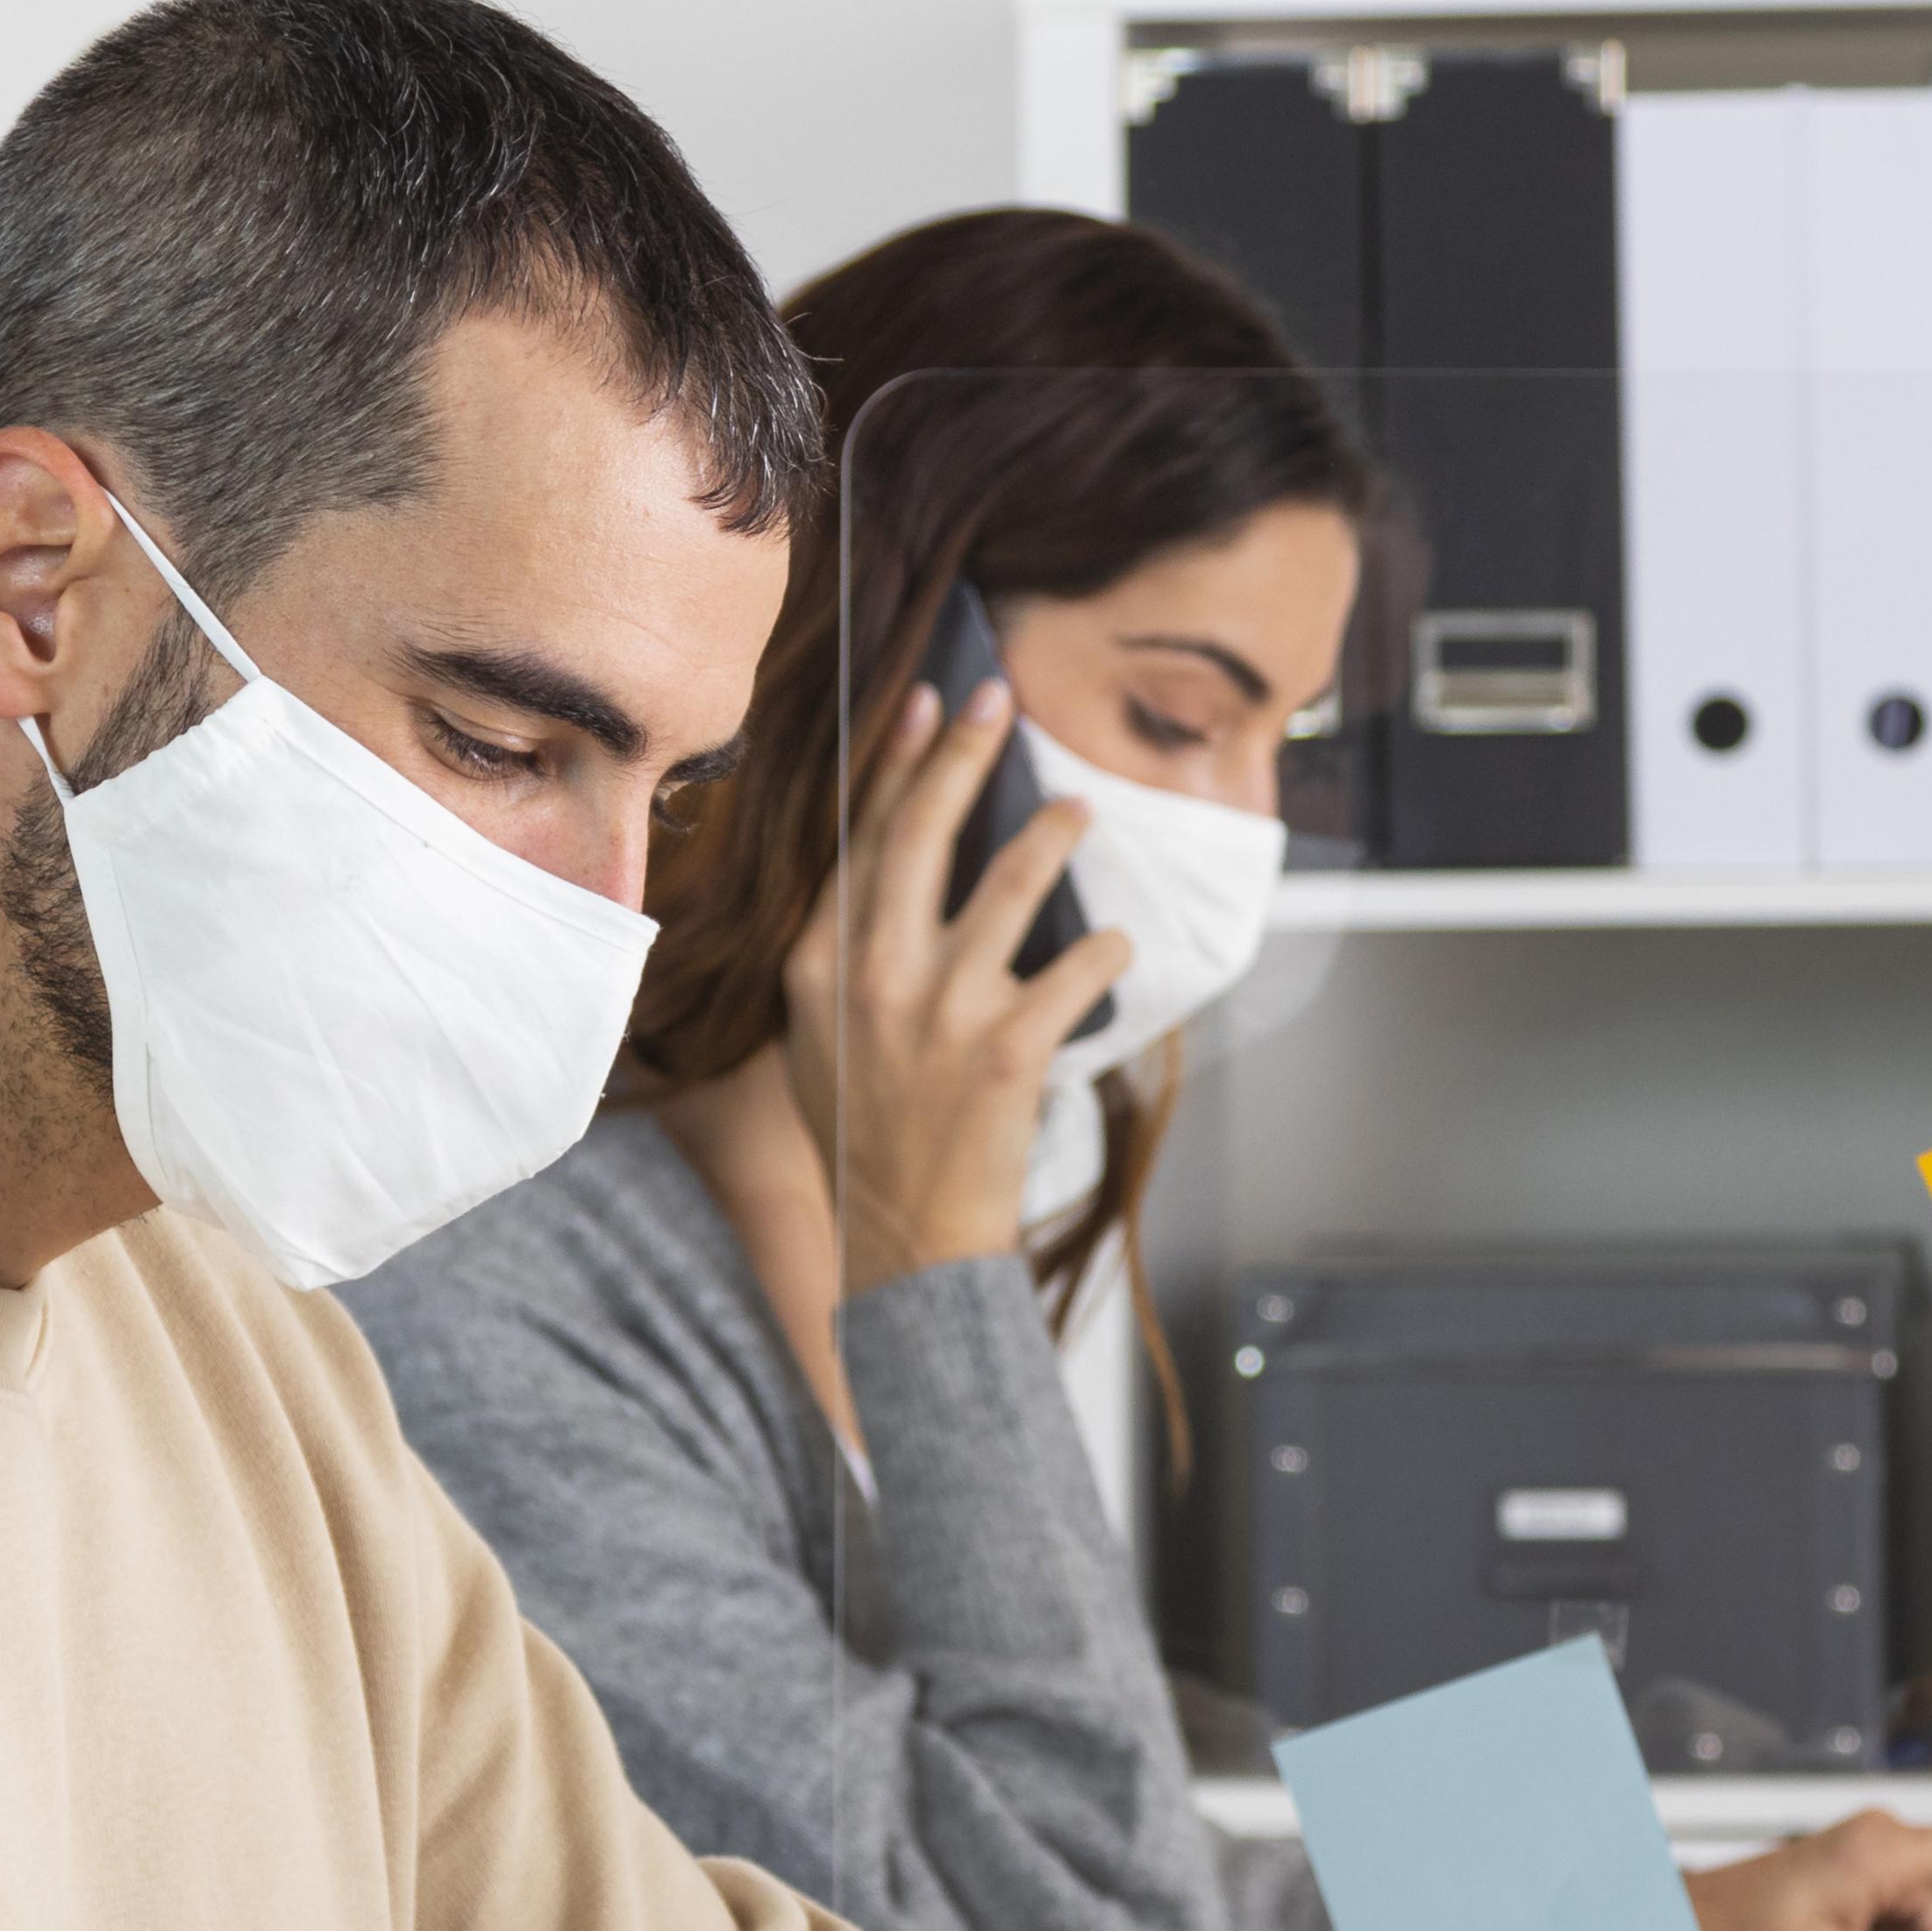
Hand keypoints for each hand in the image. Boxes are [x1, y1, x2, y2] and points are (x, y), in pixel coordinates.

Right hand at [778, 673, 1140, 1295]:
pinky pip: (1076, 967)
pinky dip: (1105, 948)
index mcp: (816, 965)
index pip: (860, 839)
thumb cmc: (863, 1132)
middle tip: (995, 694)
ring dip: (1052, 835)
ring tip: (1079, 809)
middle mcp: (871, 976)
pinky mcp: (1008, 1049)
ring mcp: (940, 1011)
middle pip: (919, 835)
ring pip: (1008, 884)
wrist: (904, 1236)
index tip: (923, 702)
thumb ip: (838, 955)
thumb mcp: (816, 1036)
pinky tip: (1115, 943)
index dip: (895, 763)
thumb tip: (877, 869)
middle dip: (960, 752)